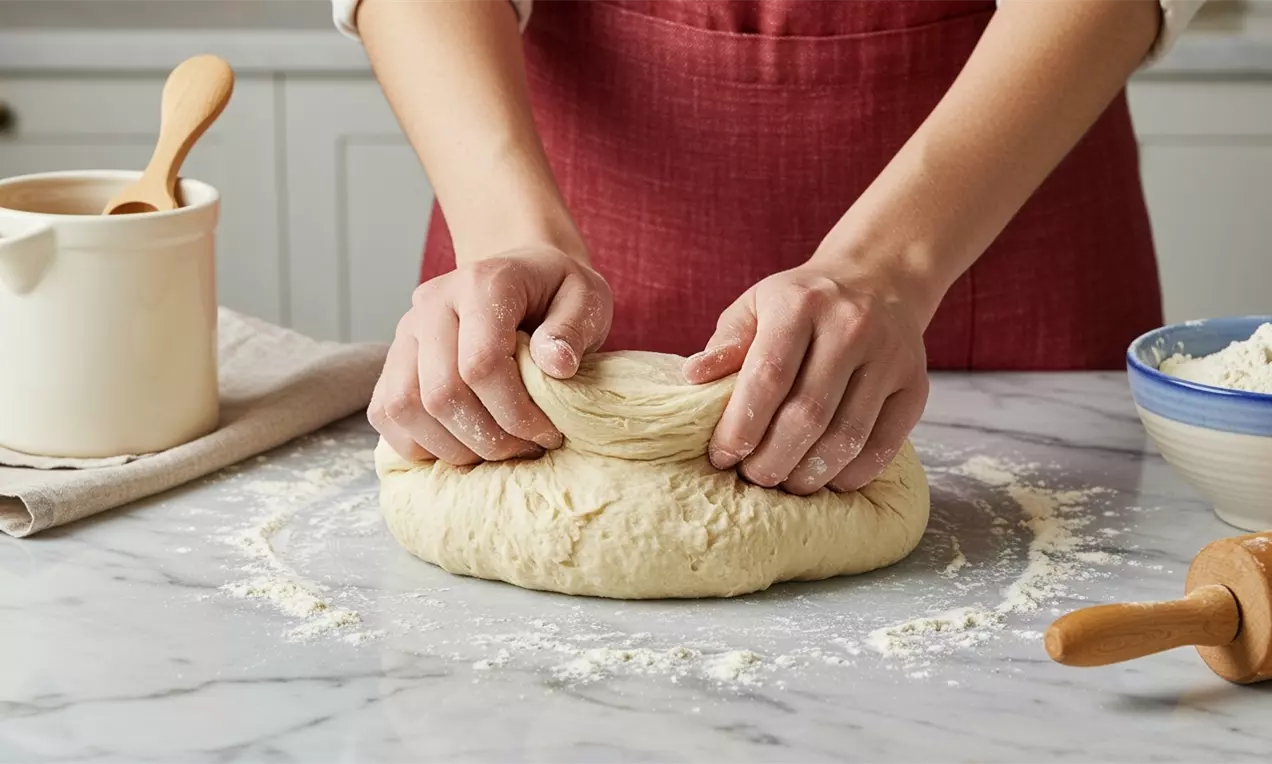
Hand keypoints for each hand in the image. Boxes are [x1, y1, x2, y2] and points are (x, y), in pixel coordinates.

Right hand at [369, 246, 611, 463]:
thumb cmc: (556, 294)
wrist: (523, 277)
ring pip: (404, 407)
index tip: (548, 433)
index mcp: (482, 284)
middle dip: (489, 438)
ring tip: (496, 450)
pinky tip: (462, 446)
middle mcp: (433, 303)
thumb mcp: (587, 299)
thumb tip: (554, 366)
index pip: (481, 364)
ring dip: (453, 447)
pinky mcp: (393, 358)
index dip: (515, 414)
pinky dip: (419, 443)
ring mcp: (406, 331)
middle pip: (441, 393)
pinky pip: (384, 412)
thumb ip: (573, 328)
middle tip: (525, 449)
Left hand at [683, 259, 929, 494]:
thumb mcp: (757, 305)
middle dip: (773, 459)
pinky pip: (884, 444)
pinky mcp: (915, 384)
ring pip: (847, 436)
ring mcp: (889, 356)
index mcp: (801, 304)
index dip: (741, 427)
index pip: (768, 377)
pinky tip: (826, 479)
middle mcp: (850, 327)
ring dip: (810, 473)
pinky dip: (851, 473)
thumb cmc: (803, 302)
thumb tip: (694, 377)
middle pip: (808, 414)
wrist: (879, 278)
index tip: (722, 456)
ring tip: (785, 483)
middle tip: (753, 479)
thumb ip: (727, 342)